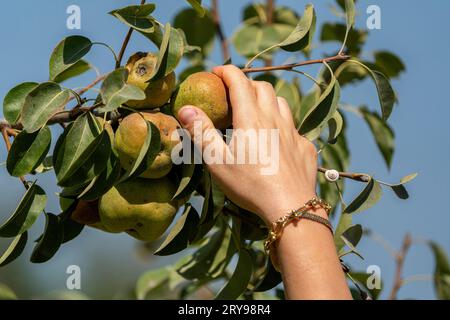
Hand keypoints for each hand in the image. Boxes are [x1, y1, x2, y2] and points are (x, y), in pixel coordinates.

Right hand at [177, 65, 319, 224]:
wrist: (290, 207)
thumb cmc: (249, 185)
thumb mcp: (217, 161)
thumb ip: (201, 132)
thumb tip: (186, 109)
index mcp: (251, 118)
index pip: (239, 81)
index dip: (226, 72)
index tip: (216, 72)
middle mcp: (275, 119)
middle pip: (262, 86)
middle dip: (246, 83)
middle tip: (233, 94)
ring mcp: (293, 132)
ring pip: (281, 103)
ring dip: (267, 100)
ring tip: (255, 112)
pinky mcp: (305, 146)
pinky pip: (293, 127)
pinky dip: (281, 124)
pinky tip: (275, 141)